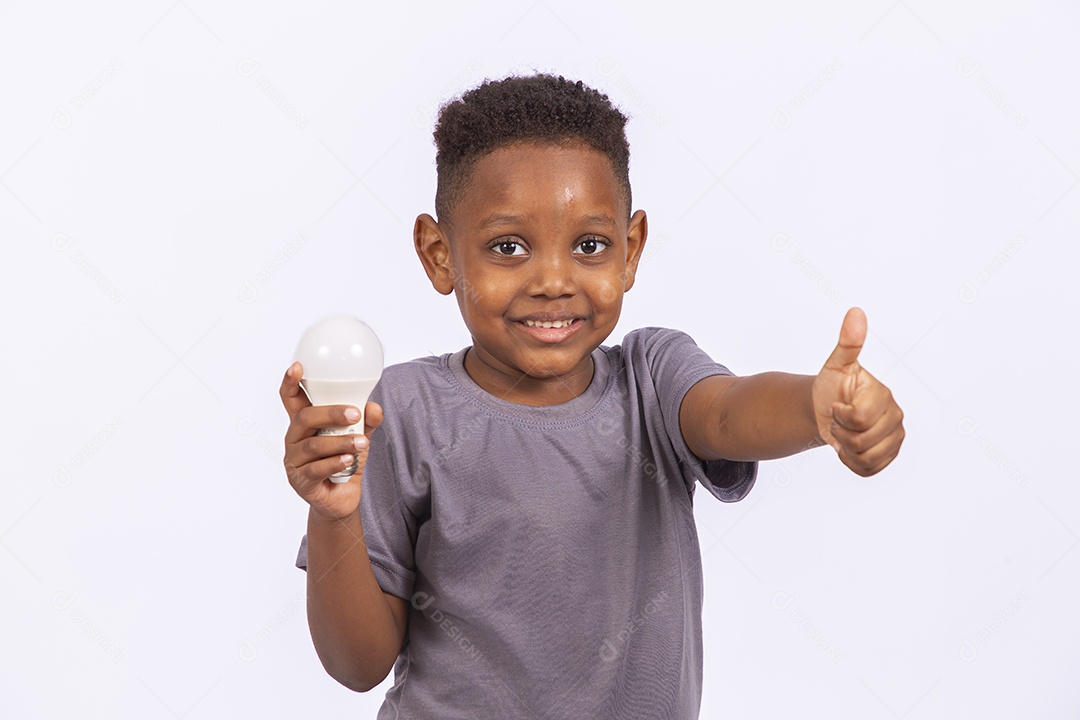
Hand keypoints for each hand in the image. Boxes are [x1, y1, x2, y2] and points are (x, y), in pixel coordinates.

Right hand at [280, 361, 383, 520]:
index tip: (297, 366)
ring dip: (341, 442)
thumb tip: (375, 407)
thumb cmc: (344, 462)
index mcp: (305, 423)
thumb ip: (367, 422)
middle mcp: (294, 439)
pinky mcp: (301, 481)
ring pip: (314, 445)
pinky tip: (349, 461)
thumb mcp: (359, 437)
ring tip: (362, 443)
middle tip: (356, 414)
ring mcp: (294, 461)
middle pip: (305, 418)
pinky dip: (335, 463)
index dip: (291, 382)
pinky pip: (316, 469)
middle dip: (331, 413)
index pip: (291, 399)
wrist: (341, 500)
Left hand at [811, 308, 903, 475]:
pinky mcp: (888, 458)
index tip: (838, 404)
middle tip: (839, 419)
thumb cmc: (831, 386)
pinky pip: (866, 470)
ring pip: (864, 458)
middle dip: (840, 431)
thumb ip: (848, 342)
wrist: (825, 411)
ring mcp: (894, 439)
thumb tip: (856, 312)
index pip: (858, 417)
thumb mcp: (836, 365)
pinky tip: (848, 447)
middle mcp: (896, 418)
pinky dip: (850, 461)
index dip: (839, 414)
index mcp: (885, 396)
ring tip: (844, 432)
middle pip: (860, 441)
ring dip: (844, 448)